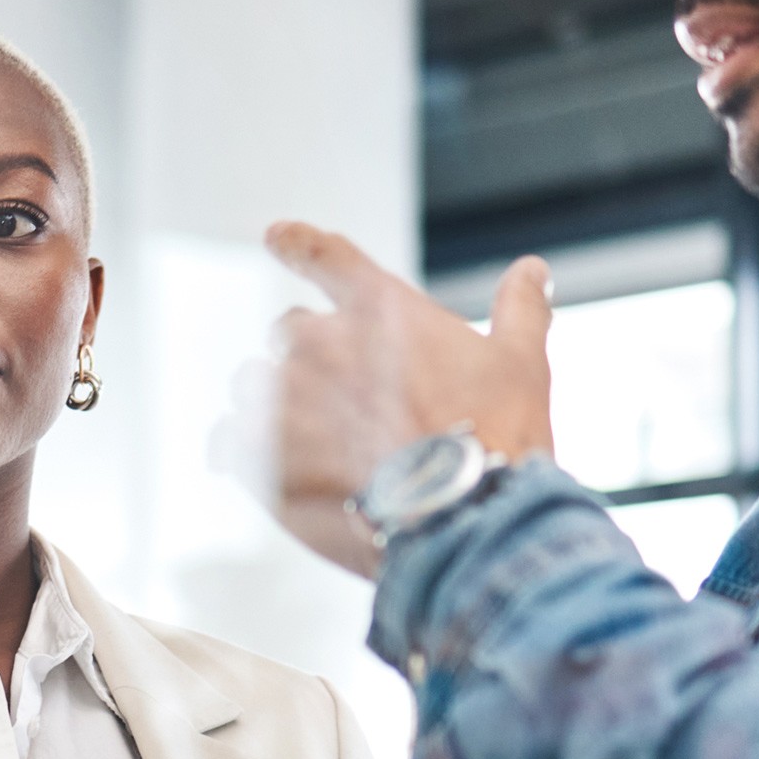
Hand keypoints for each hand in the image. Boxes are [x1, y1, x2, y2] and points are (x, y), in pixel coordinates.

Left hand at [256, 223, 553, 578]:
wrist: (462, 522)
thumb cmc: (494, 439)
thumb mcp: (522, 364)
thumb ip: (520, 308)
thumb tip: (533, 272)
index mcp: (378, 309)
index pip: (324, 255)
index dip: (297, 242)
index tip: (276, 236)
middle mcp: (319, 344)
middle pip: (290, 332)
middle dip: (311, 360)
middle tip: (348, 404)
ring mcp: (283, 400)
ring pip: (254, 386)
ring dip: (276, 408)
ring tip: (317, 448)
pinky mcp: (257, 458)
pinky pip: (226, 442)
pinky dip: (243, 453)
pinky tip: (273, 474)